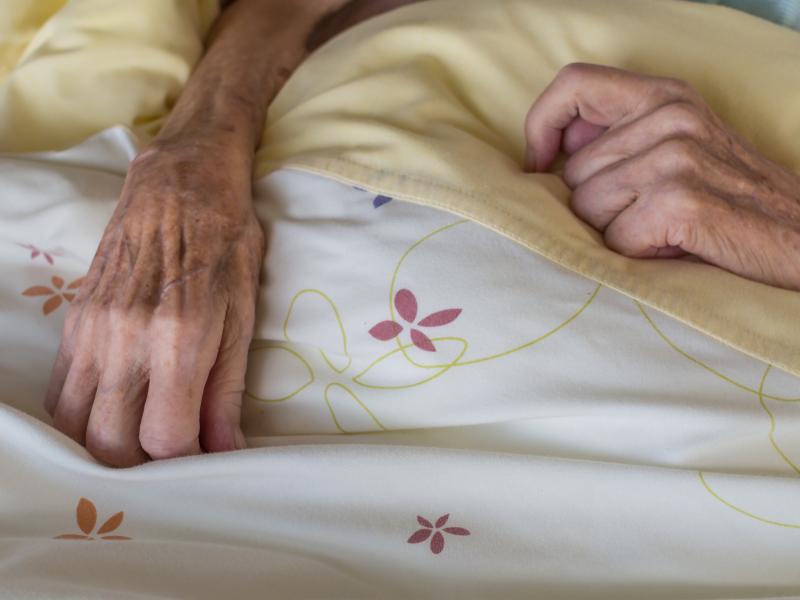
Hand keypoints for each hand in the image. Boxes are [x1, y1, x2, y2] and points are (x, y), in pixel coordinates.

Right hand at [45, 139, 264, 466]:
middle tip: (173, 456)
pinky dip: (83, 416)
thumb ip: (227, 390)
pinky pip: (63, 390)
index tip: (204, 458)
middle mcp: (125, 339)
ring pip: (75, 423)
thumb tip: (226, 450)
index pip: (164, 437)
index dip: (186, 462)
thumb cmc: (226, 243)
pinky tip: (115, 411)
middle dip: (142, 467)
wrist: (182, 182)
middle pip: (110, 443)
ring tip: (143, 439)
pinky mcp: (75, 319)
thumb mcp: (243, 315)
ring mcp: (92, 329)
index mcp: (177, 338)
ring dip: (106, 445)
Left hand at [524, 63, 799, 289]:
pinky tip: (674, 245)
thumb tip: (552, 150)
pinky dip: (636, 254)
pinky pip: (613, 239)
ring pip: (586, 206)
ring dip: (617, 231)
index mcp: (668, 95)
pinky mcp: (678, 200)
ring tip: (664, 228)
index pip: (574, 83)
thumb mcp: (681, 149)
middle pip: (574, 170)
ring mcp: (676, 157)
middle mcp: (672, 117)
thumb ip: (622, 137)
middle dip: (597, 204)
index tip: (539, 164)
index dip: (542, 124)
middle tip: (648, 213)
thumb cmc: (731, 201)